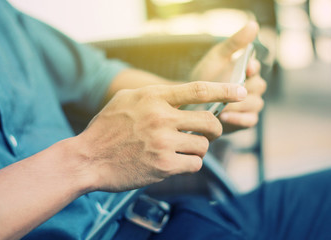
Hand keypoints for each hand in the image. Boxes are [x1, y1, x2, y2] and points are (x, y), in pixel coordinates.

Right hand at [76, 82, 246, 191]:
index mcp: (154, 98)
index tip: (242, 91)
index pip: (198, 89)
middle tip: (211, 132)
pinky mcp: (163, 166)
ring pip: (204, 146)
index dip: (225, 90)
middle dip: (216, 128)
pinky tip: (177, 162)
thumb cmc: (107, 128)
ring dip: (200, 148)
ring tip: (185, 149)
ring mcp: (163, 143)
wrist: (88, 158)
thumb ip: (155, 95)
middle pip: (210, 121)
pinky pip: (194, 164)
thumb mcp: (127, 99)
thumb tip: (183, 96)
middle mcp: (161, 118)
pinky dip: (191, 163)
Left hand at [190, 21, 266, 132]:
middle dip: (246, 88)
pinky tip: (225, 115)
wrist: (190, 99)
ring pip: (256, 104)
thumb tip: (253, 24)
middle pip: (259, 87)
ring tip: (225, 105)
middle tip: (233, 90)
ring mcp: (249, 105)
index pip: (256, 68)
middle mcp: (251, 87)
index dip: (252, 68)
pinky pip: (250, 121)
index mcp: (246, 71)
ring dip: (241, 105)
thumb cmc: (204, 75)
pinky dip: (240, 119)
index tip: (246, 68)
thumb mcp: (217, 56)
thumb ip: (234, 43)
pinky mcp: (244, 120)